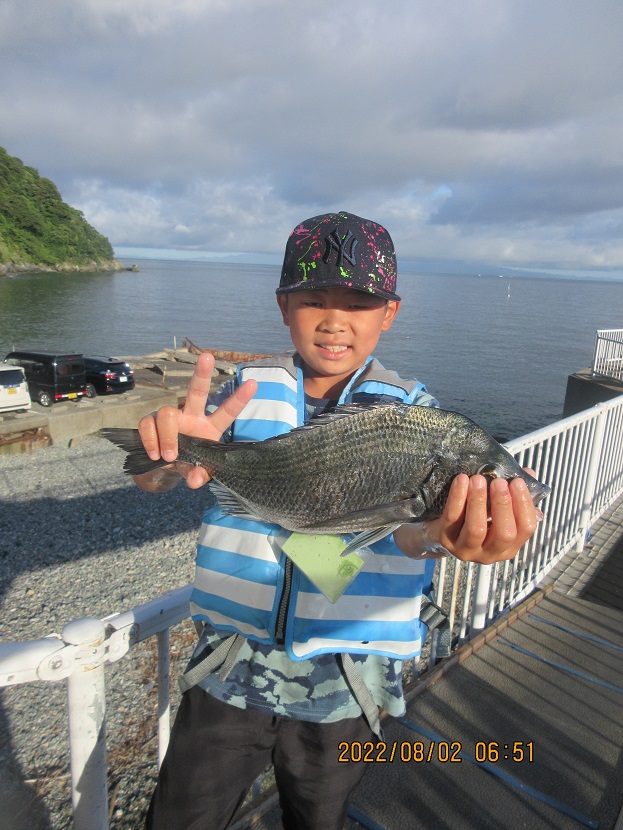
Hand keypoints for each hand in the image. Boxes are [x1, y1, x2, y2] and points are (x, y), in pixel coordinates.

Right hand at [134, 352, 256, 489]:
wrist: (162, 468)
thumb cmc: (186, 465)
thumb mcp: (196, 473)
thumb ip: (198, 475)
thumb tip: (194, 480)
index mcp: (209, 428)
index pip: (227, 412)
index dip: (239, 399)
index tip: (254, 384)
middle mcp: (191, 416)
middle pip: (196, 391)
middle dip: (202, 373)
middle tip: (207, 356)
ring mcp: (171, 417)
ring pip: (167, 413)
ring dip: (167, 436)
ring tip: (168, 456)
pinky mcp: (151, 421)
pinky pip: (147, 424)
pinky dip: (151, 440)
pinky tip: (154, 454)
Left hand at [424, 471, 538, 563]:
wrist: (440, 532)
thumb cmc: (475, 517)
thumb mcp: (496, 510)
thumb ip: (513, 494)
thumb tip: (528, 473)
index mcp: (509, 547)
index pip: (526, 529)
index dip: (524, 505)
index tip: (518, 482)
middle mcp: (490, 553)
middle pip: (504, 534)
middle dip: (503, 504)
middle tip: (499, 482)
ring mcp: (466, 549)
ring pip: (476, 528)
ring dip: (479, 500)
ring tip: (478, 479)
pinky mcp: (445, 540)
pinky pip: (453, 517)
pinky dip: (458, 496)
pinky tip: (462, 480)